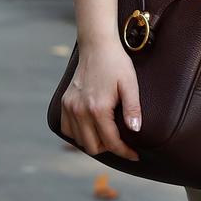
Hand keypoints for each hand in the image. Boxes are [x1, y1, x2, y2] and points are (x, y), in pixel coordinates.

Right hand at [61, 38, 141, 161]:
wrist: (97, 46)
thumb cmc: (116, 62)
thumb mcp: (130, 83)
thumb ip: (133, 108)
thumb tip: (135, 130)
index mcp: (98, 108)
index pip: (111, 142)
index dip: (125, 151)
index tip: (135, 155)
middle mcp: (80, 111)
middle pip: (94, 147)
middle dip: (110, 148)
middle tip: (122, 142)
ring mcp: (70, 107)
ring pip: (80, 141)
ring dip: (94, 142)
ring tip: (108, 134)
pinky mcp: (64, 103)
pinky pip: (67, 130)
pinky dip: (78, 134)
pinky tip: (91, 128)